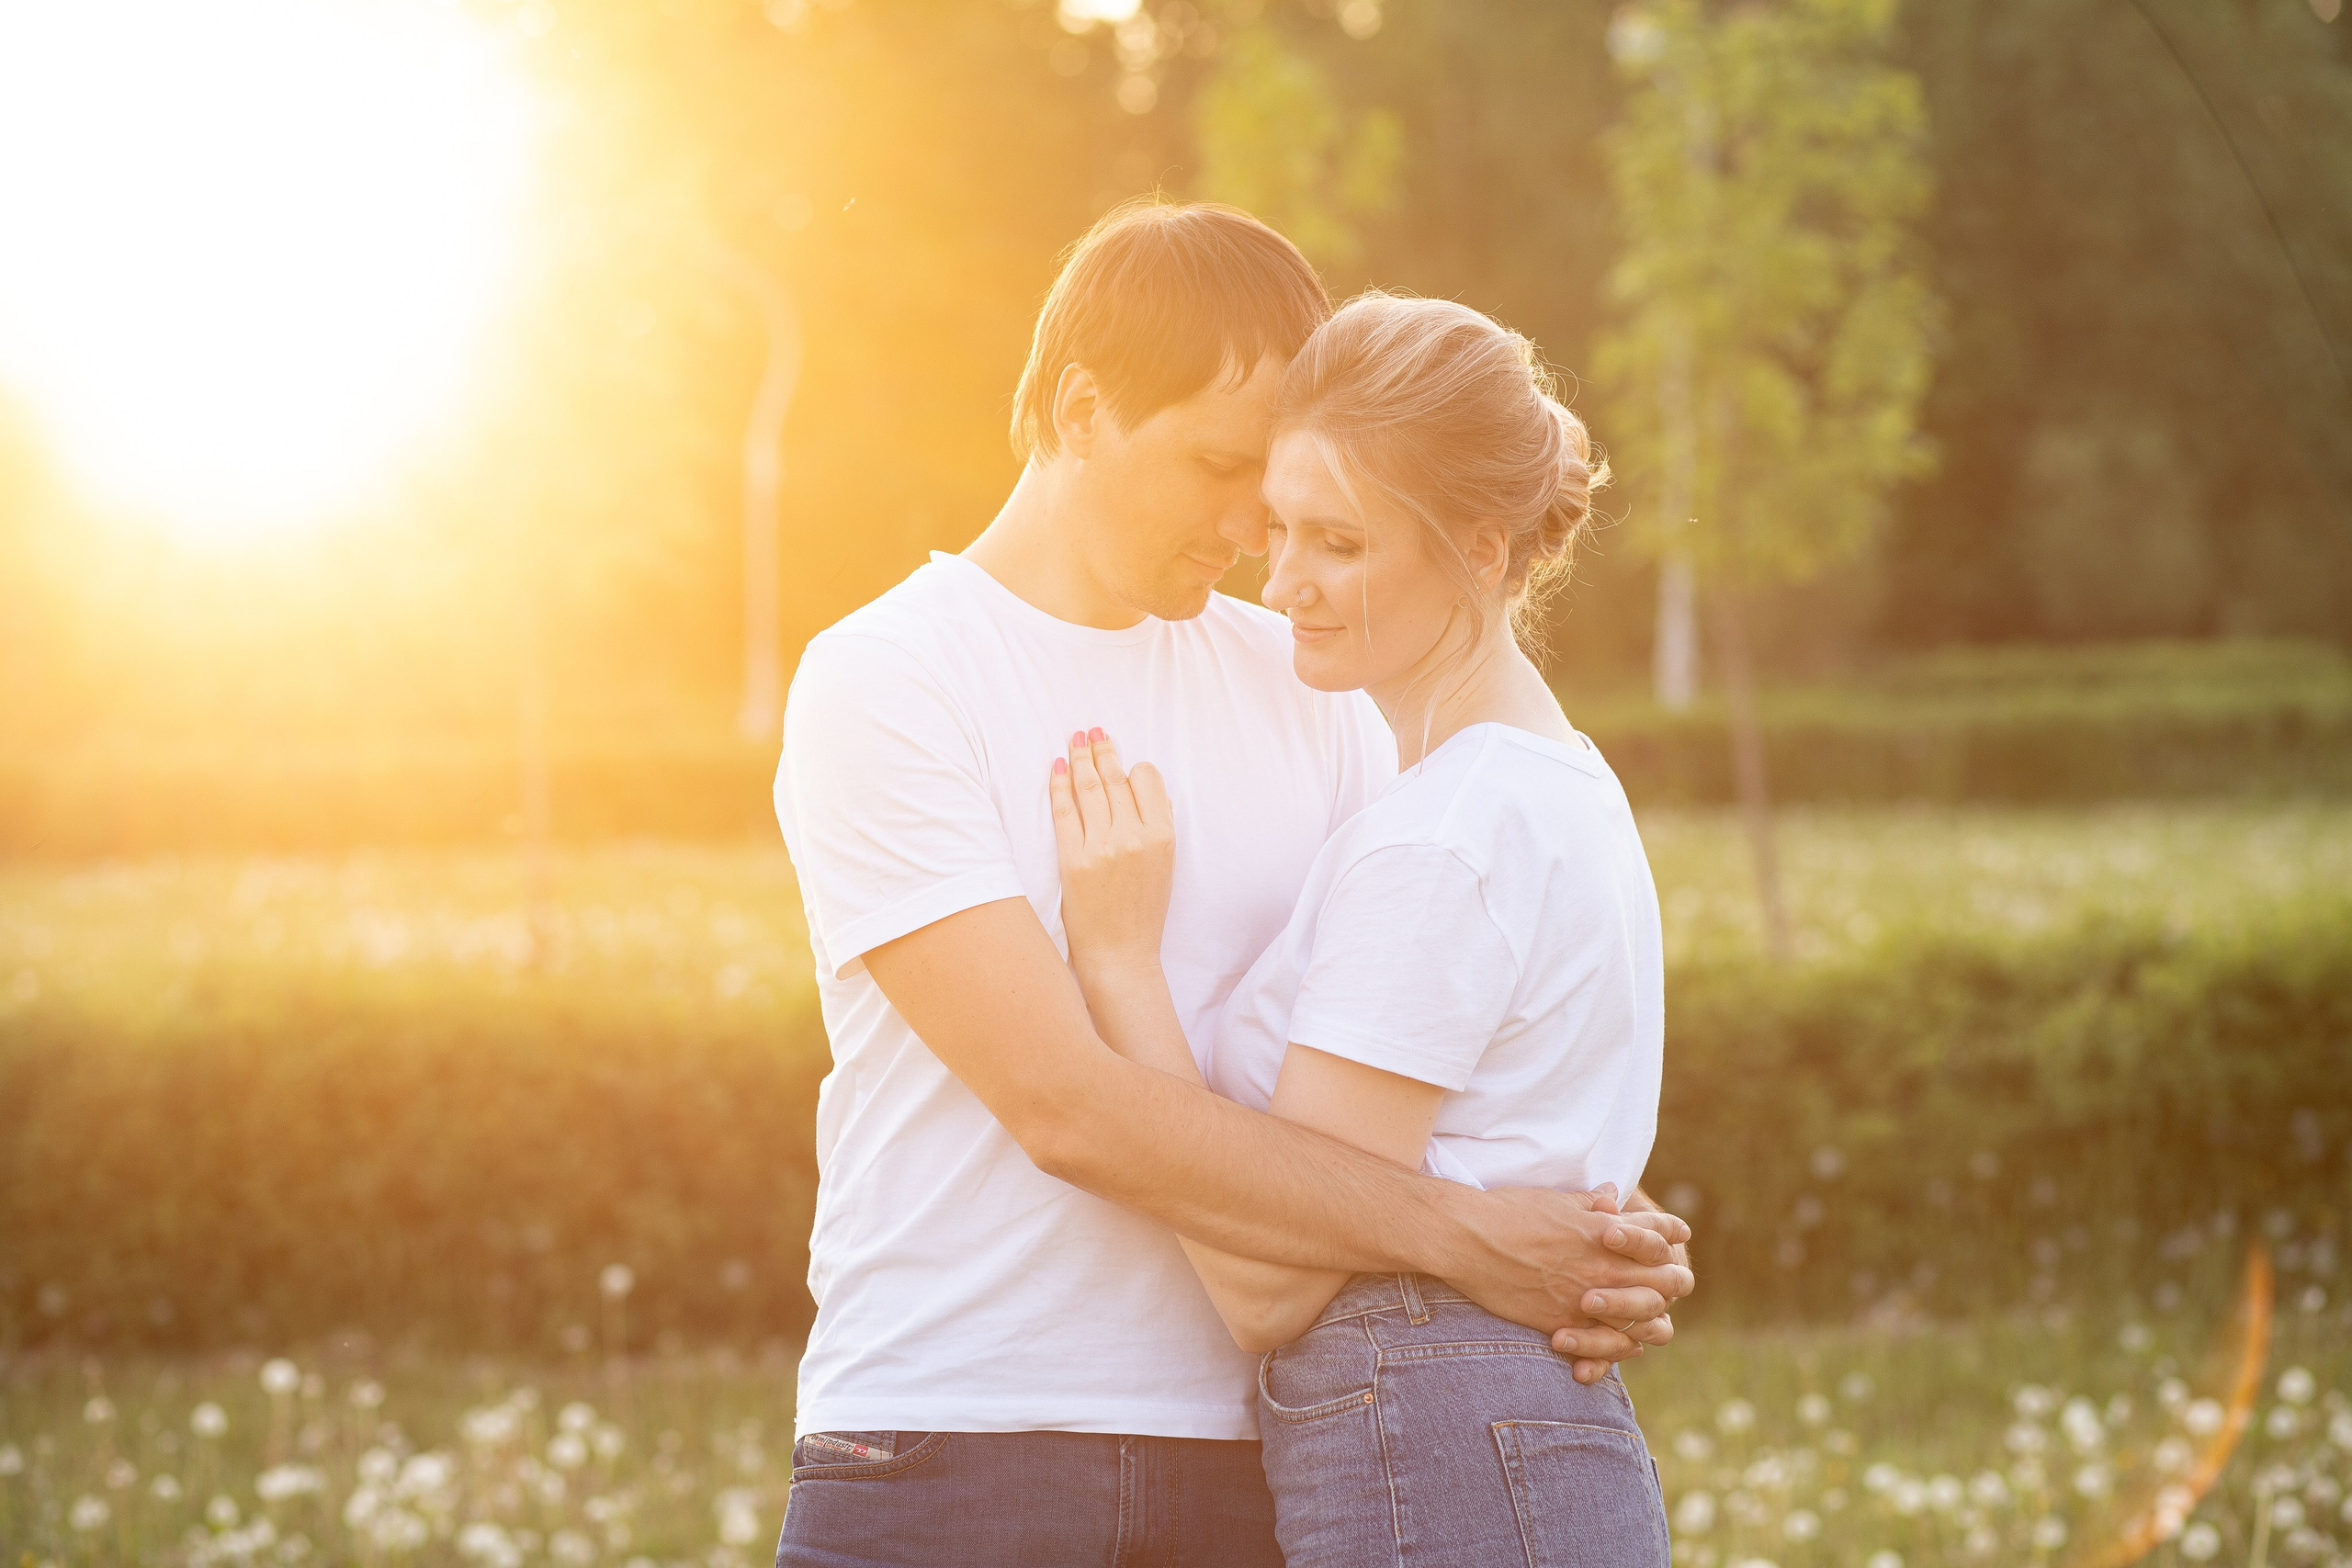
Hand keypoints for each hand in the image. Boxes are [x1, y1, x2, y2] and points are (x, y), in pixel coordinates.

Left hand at [1048, 729, 1175, 977]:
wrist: (1120, 955)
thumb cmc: (1143, 914)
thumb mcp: (1164, 867)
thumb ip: (1154, 828)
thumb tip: (1140, 791)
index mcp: (1163, 836)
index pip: (1148, 781)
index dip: (1134, 767)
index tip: (1124, 760)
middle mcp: (1134, 837)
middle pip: (1116, 779)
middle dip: (1103, 750)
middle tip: (1093, 731)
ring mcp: (1102, 847)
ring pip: (1090, 789)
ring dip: (1081, 759)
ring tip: (1075, 739)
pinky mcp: (1073, 859)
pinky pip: (1064, 812)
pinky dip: (1058, 786)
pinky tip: (1056, 767)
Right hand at [1439, 1183, 1694, 1383]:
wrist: (1468, 1240)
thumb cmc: (1508, 1211)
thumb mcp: (1555, 1199)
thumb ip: (1590, 1203)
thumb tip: (1612, 1195)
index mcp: (1604, 1230)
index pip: (1657, 1232)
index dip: (1672, 1231)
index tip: (1680, 1232)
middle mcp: (1603, 1265)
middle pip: (1662, 1279)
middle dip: (1673, 1279)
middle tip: (1676, 1281)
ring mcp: (1586, 1297)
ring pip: (1642, 1316)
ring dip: (1653, 1317)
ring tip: (1657, 1320)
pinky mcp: (1564, 1323)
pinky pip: (1608, 1343)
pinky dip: (1621, 1345)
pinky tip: (1626, 1343)